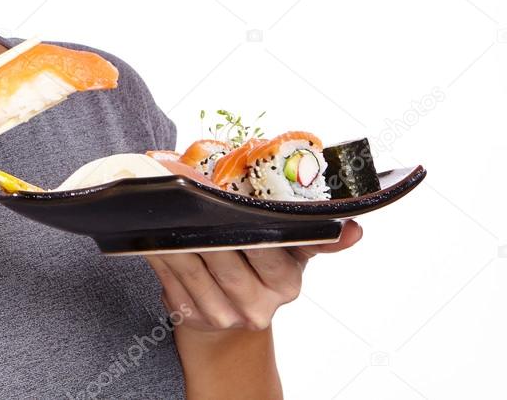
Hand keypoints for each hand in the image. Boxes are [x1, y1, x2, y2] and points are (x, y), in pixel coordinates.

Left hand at [144, 220, 362, 331]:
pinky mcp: (193, 317)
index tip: (236, 199)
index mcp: (287, 280)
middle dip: (204, 223)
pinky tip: (152, 236)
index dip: (253, 224)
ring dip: (174, 237)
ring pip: (194, 267)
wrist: (233, 316)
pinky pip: (171, 280)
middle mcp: (259, 303)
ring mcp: (225, 313)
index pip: (271, 248)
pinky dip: (160, 256)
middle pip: (226, 256)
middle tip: (185, 189)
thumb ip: (315, 236)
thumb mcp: (292, 250)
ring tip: (162, 207)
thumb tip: (354, 229)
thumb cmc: (261, 267)